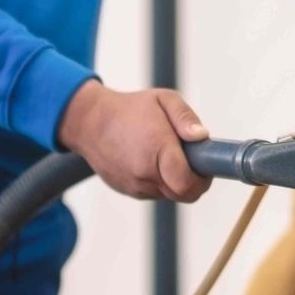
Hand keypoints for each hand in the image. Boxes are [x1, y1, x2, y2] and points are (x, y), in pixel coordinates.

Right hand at [56, 81, 211, 201]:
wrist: (89, 123)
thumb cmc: (129, 109)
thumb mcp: (163, 99)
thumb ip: (185, 117)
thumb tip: (202, 137)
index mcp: (157, 149)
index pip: (188, 183)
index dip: (203, 179)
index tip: (205, 165)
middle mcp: (144, 173)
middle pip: (183, 195)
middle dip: (193, 182)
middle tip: (193, 162)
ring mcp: (135, 185)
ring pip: (169, 195)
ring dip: (175, 181)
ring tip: (167, 155)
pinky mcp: (129, 190)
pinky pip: (154, 193)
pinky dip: (159, 182)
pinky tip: (151, 161)